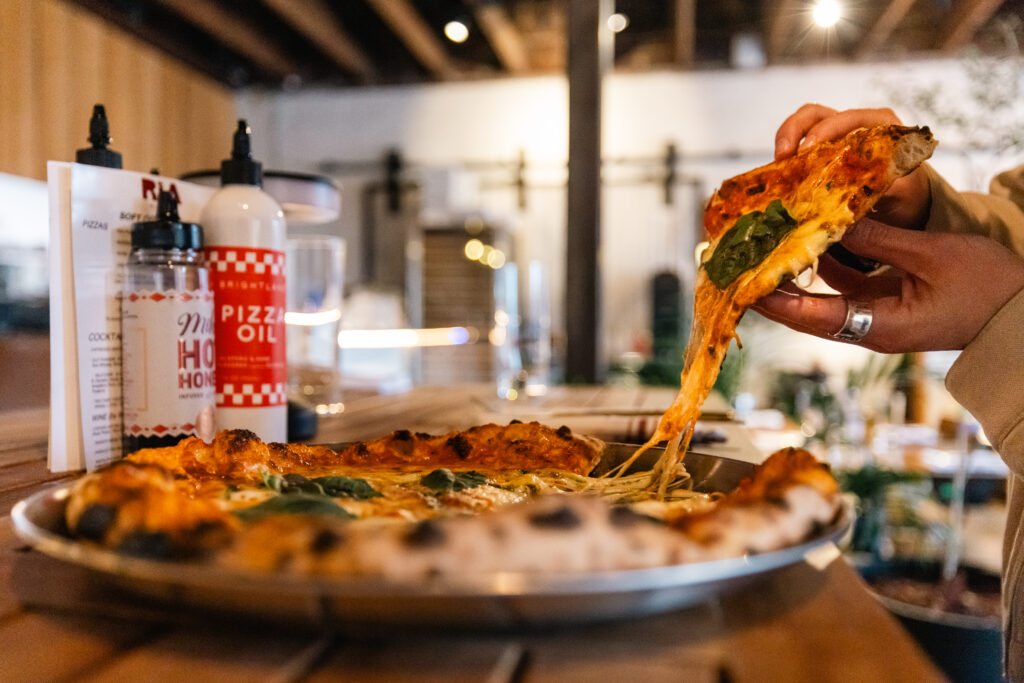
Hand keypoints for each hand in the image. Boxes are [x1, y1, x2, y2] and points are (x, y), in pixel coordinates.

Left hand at [752, 219, 1023, 352]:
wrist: (1021, 312)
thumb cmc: (987, 288)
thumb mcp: (931, 255)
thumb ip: (879, 238)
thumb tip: (833, 220)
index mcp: (877, 327)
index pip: (810, 315)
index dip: (772, 298)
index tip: (740, 282)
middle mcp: (868, 327)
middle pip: (806, 307)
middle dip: (773, 283)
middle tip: (741, 258)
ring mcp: (874, 315)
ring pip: (821, 294)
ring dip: (795, 269)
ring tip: (763, 242)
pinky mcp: (883, 301)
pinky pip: (843, 282)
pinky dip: (824, 260)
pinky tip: (805, 234)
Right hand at [774, 103, 931, 229]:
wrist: (906, 207)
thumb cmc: (907, 197)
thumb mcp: (901, 194)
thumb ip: (880, 191)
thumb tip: (850, 202)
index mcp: (880, 127)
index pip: (848, 118)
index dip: (825, 131)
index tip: (808, 151)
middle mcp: (855, 126)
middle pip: (817, 115)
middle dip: (795, 131)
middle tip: (784, 156)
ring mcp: (835, 137)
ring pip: (804, 124)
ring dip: (786, 140)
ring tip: (778, 164)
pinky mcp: (819, 153)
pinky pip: (798, 145)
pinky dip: (787, 158)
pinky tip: (780, 175)